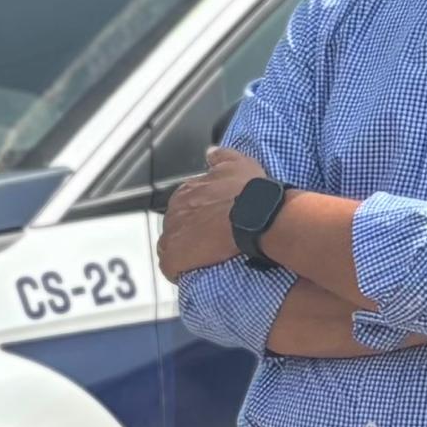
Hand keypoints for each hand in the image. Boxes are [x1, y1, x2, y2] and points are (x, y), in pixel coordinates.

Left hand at [159, 146, 268, 279]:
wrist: (256, 216)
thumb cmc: (250, 191)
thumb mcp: (238, 163)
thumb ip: (220, 156)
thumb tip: (210, 153)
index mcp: (188, 191)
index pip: (184, 206)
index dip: (198, 217)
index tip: (211, 224)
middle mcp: (176, 210)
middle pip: (177, 226)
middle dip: (190, 235)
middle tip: (210, 243)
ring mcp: (173, 234)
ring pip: (170, 247)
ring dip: (183, 253)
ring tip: (202, 260)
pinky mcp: (175, 257)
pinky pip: (170, 267)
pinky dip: (178, 270)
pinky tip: (191, 273)